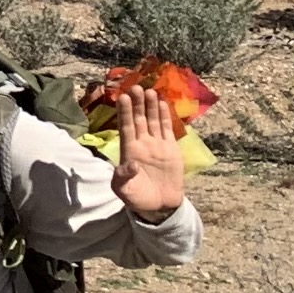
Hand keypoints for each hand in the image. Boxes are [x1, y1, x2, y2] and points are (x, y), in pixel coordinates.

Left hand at [108, 81, 189, 217]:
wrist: (159, 205)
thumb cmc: (137, 197)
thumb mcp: (124, 190)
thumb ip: (123, 178)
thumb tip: (128, 165)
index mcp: (128, 150)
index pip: (126, 127)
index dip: (125, 113)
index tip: (123, 97)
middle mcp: (142, 143)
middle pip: (139, 119)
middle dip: (137, 104)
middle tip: (136, 87)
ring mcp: (156, 145)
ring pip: (152, 121)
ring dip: (150, 106)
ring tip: (150, 91)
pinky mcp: (170, 149)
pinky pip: (166, 129)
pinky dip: (164, 117)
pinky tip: (163, 104)